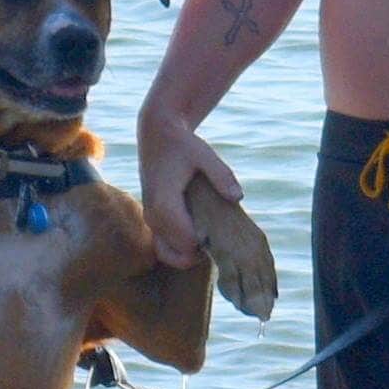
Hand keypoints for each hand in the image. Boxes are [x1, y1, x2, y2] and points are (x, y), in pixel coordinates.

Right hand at [137, 107, 242, 268]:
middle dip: (200, 252)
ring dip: (189, 253)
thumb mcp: (205, 154)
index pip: (187, 243)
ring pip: (168, 254)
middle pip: (178, 254)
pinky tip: (198, 234)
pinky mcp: (151, 218)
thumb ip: (221, 176)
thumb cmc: (183, 144)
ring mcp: (150, 218)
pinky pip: (163, 246)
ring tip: (208, 236)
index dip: (207, 244)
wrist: (156, 134)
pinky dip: (179, 249)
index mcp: (165, 203)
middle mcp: (154, 215)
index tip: (223, 231)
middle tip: (218, 234)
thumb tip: (238, 198)